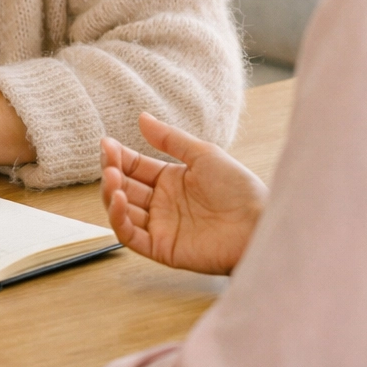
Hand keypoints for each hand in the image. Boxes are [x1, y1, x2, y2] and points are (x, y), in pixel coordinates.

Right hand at [100, 112, 267, 274]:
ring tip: (112, 179)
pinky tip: (119, 200)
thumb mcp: (203, 154)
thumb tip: (142, 118)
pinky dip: (119, 220)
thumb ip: (169, 139)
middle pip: (124, 188)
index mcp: (171, 179)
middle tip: (109, 163)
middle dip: (112, 173)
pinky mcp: (163, 248)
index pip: (134, 166)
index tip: (106, 143)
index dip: (118, 156)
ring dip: (110, 195)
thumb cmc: (239, 189)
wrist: (260, 224)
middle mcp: (162, 203)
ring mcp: (161, 226)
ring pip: (122, 211)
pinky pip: (131, 237)